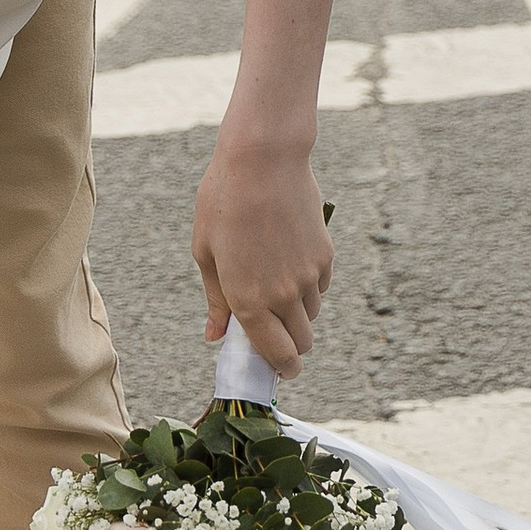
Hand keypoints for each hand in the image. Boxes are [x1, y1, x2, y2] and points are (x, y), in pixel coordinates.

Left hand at [192, 129, 331, 378]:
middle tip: (273, 331)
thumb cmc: (223, 201)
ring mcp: (308, 276)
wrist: (263, 159)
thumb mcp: (205, 252)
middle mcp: (283, 295)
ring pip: (312, 315)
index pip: (277, 356)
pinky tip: (289, 259)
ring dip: (297, 313)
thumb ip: (216, 300)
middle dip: (290, 346)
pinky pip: (321, 286)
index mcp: (248, 301)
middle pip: (302, 344)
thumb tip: (215, 336)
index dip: (282, 369)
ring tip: (275, 281)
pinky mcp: (325, 255)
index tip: (280, 370)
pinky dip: (309, 286)